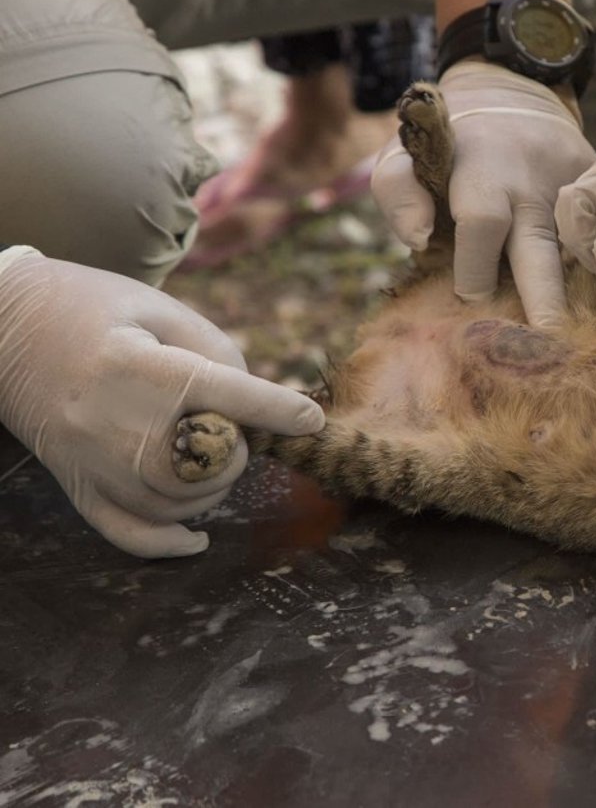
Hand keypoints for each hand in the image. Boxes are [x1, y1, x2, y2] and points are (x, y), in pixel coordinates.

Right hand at [0, 248, 323, 557]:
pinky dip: (170, 542)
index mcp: (141, 367)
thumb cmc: (97, 307)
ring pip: (181, 502)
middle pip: (207, 463)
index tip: (311, 422)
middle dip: (236, 447)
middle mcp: (113, 422)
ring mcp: (90, 462)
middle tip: (228, 424)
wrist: (5, 325)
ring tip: (208, 454)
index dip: (278, 411)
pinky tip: (198, 538)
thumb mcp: (162, 308)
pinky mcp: (75, 485)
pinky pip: (130, 534)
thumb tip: (261, 410)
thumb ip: (218, 354)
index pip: (227, 396)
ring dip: (213, 485)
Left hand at [372, 61, 595, 327]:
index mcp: (484, 166)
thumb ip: (397, 190)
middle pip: (542, 250)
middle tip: (547, 344)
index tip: (470, 298)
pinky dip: (591, 274)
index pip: (483, 222)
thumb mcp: (406, 150)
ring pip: (580, 253)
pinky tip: (585, 299)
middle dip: (545, 303)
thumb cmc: (450, 144)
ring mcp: (577, 187)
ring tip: (572, 335)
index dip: (474, 269)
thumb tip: (419, 240)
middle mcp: (536, 179)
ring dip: (573, 296)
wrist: (516, 97)